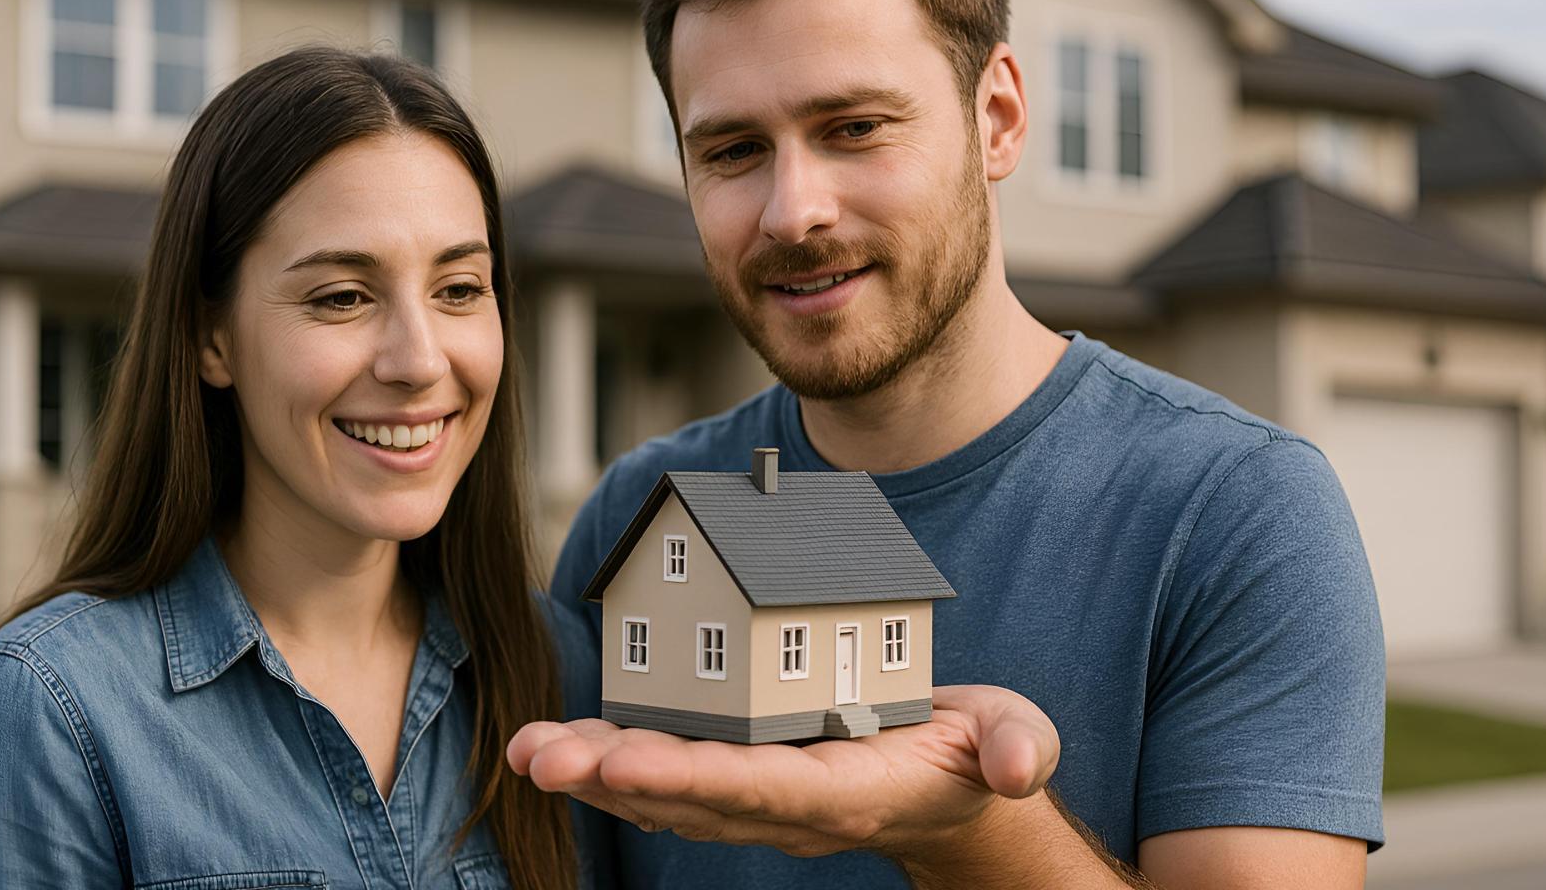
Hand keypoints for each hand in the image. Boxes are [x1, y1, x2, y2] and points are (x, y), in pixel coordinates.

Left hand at [506, 685, 1059, 861]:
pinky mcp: (745, 777)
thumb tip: (1016, 767)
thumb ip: (1018, 747)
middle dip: (614, 777)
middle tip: (541, 756)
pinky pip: (671, 773)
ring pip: (667, 792)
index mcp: (847, 791)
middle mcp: (790, 806)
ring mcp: (762, 799)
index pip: (763, 787)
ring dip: (595, 772)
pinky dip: (613, 761)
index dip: (694, 776)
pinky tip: (561, 743)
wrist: (954, 787)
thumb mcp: (1017, 737)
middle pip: (692, 798)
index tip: (627, 760)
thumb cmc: (977, 755)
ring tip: (527, 749)